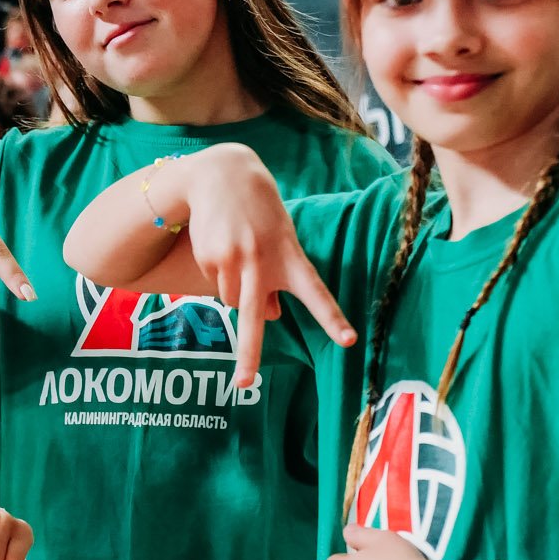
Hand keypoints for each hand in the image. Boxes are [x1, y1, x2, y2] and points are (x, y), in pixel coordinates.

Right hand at [174, 144, 354, 388]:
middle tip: (244, 384)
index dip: (332, 318)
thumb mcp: (279, 241)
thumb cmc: (259, 213)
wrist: (223, 175)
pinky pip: (214, 283)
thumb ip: (279, 279)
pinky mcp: (211, 257)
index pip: (316, 293)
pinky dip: (218, 272)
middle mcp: (262, 262)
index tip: (348, 341)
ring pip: (232, 301)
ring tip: (238, 252)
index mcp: (290, 257)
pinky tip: (221, 244)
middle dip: (249, 353)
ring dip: (235, 290)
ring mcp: (235, 260)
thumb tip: (271, 317)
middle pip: (255, 315)